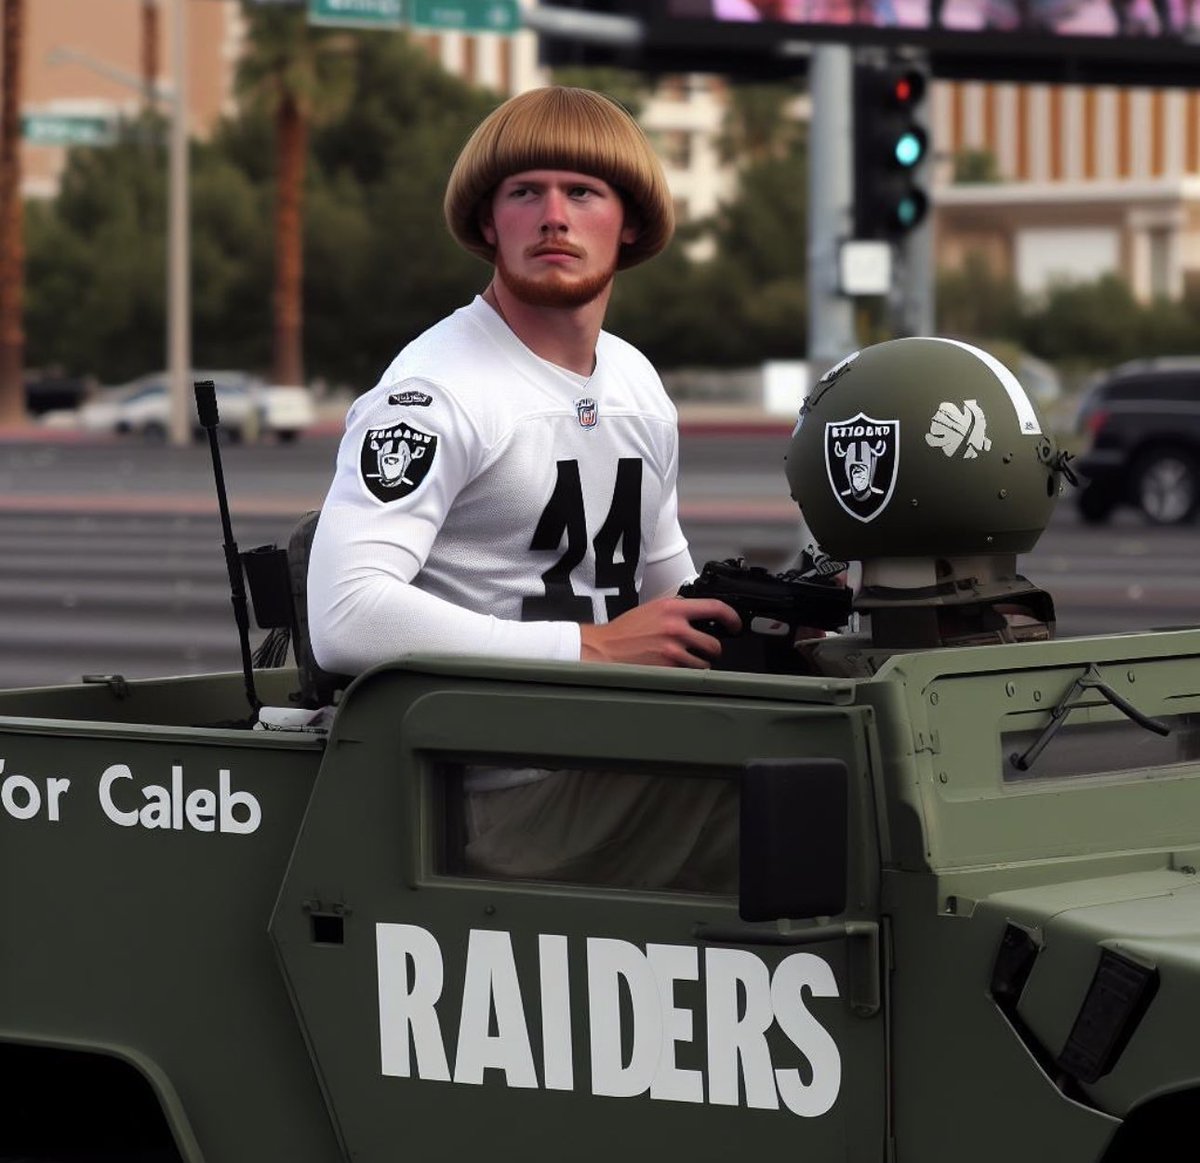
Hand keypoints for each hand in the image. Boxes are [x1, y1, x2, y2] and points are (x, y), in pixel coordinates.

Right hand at [579, 596, 740, 667]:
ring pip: (704, 663)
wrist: (604, 649)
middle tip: (704, 650)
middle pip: (714, 643)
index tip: (735, 625)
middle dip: (711, 649)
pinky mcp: (668, 669)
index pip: (715, 607)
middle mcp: (676, 628)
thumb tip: (699, 614)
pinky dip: (685, 674)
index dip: (732, 617)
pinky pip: (689, 674)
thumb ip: (676, 610)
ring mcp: (673, 650)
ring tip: (682, 661)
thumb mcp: (652, 609)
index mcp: (672, 608)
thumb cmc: (624, 631)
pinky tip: (672, 668)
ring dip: (698, 664)